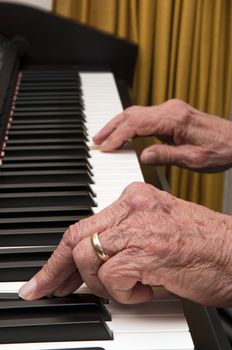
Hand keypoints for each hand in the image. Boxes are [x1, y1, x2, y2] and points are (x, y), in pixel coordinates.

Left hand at [19, 182, 231, 306]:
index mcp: (134, 198)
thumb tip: (89, 259)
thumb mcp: (153, 230)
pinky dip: (123, 293)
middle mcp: (133, 206)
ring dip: (100, 284)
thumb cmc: (199, 245)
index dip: (61, 253)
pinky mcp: (147, 250)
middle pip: (76, 237)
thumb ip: (122, 236)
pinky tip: (146, 289)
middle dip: (56, 269)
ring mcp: (140, 226)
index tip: (50, 274)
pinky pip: (111, 277)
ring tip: (128, 287)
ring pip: (87, 257)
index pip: (85, 224)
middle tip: (47, 288)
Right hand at [93, 99, 231, 171]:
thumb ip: (166, 156)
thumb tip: (143, 156)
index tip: (105, 147)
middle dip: (111, 127)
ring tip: (104, 136)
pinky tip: (124, 133)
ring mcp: (171, 110)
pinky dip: (130, 124)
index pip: (136, 125)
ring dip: (118, 124)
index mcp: (174, 120)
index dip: (118, 136)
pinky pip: (145, 116)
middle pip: (132, 114)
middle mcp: (171, 110)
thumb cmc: (219, 150)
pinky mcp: (172, 114)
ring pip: (136, 112)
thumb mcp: (193, 160)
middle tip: (96, 141)